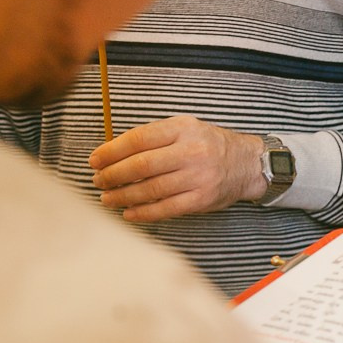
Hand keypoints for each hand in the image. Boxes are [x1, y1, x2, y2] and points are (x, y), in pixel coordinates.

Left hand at [89, 115, 267, 222]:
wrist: (247, 164)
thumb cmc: (209, 146)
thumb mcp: (186, 129)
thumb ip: (154, 138)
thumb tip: (113, 154)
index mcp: (183, 129)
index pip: (138, 139)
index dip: (111, 151)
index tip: (94, 160)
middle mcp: (192, 152)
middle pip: (141, 166)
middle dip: (113, 175)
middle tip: (98, 181)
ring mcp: (198, 177)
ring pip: (151, 189)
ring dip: (123, 196)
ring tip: (108, 198)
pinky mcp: (202, 199)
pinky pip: (166, 209)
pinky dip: (144, 213)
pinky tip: (129, 213)